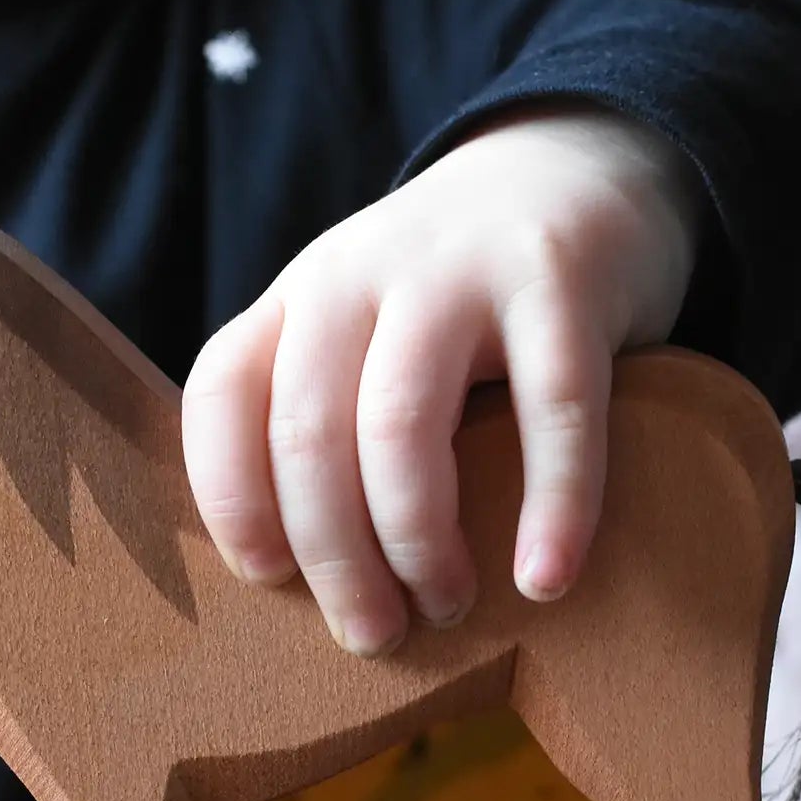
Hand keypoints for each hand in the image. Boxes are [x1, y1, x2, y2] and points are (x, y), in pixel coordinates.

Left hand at [182, 107, 705, 652]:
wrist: (578, 165)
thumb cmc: (454, 297)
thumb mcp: (359, 327)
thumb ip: (319, 411)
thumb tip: (294, 580)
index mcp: (298, 297)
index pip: (222, 394)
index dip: (231, 500)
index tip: (270, 582)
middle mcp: (357, 274)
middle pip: (307, 434)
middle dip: (333, 558)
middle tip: (373, 635)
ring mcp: (457, 271)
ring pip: (399, 426)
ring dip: (416, 543)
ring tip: (447, 607)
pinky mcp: (560, 283)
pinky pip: (552, 413)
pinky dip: (551, 507)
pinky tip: (545, 579)